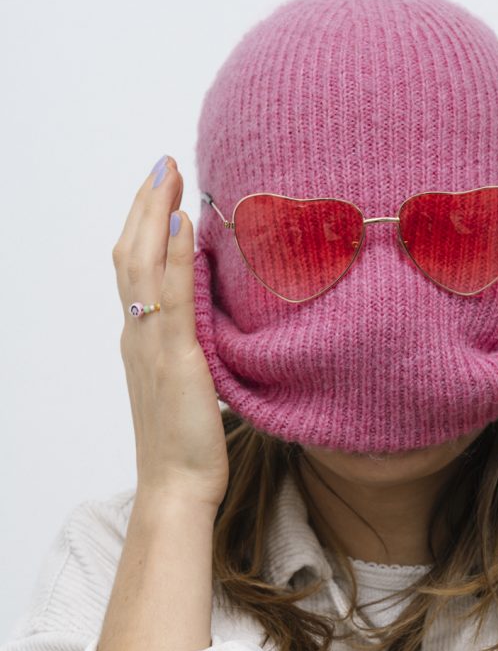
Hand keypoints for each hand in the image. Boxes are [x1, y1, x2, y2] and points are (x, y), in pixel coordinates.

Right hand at [113, 156, 228, 511]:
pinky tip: (182, 222)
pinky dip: (173, 255)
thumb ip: (193, 351)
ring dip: (155, 212)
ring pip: (144, 264)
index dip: (142, 225)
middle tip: (161, 163)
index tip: (159, 189)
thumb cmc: (187, 446)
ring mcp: (153, 345)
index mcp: (141, 342)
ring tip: (168, 173)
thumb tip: (214, 327)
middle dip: (144, 204)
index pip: (134, 270)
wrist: (177, 487)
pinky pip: (172, 297)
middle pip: (130, 254)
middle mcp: (138, 336)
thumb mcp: (190, 387)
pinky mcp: (177, 358)